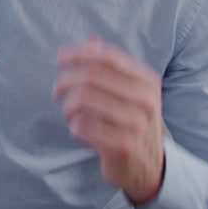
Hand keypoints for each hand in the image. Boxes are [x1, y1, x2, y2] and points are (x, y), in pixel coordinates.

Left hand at [53, 37, 164, 204]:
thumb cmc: (132, 123)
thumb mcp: (130, 93)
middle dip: (66, 81)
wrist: (150, 167)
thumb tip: (90, 41)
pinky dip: (73, 125)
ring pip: (83, 100)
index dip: (79, 54)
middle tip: (56, 91)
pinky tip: (77, 130)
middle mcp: (146, 101)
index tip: (60, 58)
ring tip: (68, 113)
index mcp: (147, 82)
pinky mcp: (122, 146)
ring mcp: (136, 124)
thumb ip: (111, 67)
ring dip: (67, 106)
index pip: (108, 58)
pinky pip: (82, 126)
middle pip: (91, 77)